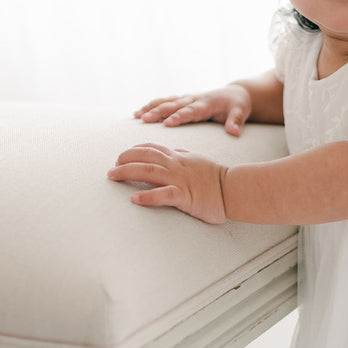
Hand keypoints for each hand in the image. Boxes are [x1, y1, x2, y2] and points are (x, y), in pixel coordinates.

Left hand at [108, 143, 227, 223]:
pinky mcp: (185, 196)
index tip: (123, 155)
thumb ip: (185, 156)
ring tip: (113, 176)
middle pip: (144, 156)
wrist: (235, 189)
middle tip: (112, 168)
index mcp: (179, 157)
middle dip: (124, 159)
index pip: (152, 148)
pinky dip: (146, 196)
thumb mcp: (199, 161)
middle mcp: (176, 165)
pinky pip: (162, 194)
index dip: (135, 150)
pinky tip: (134, 199)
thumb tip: (175, 152)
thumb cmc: (218, 178)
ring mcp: (179, 180)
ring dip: (127, 172)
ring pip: (148, 171)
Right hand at [134, 85, 250, 134]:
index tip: (168, 123)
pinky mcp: (183, 100)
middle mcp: (194, 99)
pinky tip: (138, 113)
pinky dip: (152, 105)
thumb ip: (236, 122)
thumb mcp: (240, 112)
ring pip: (166, 102)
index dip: (179, 117)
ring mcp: (187, 98)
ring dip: (151, 107)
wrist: (235, 94)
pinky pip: (165, 102)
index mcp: (206, 104)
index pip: (191, 111)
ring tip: (137, 115)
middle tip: (144, 119)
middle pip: (174, 105)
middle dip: (159, 112)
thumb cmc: (237, 105)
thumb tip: (234, 132)